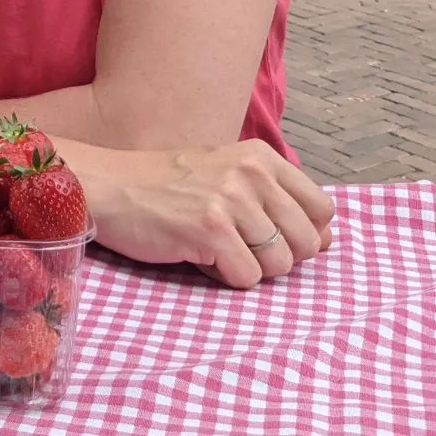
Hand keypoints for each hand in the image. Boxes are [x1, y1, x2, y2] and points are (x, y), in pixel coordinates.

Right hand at [79, 139, 334, 288]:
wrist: (106, 186)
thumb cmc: (163, 186)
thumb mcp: (225, 175)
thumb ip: (275, 200)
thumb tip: (329, 240)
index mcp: (260, 157)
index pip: (323, 210)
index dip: (303, 234)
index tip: (269, 237)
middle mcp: (251, 173)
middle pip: (307, 243)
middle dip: (278, 258)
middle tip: (237, 247)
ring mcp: (231, 200)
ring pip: (280, 266)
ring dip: (248, 269)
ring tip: (212, 248)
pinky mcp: (210, 229)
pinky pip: (247, 279)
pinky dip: (223, 277)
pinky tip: (195, 254)